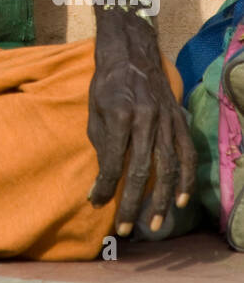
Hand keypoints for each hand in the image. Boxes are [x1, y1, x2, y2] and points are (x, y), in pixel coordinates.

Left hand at [87, 10, 196, 234]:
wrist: (132, 53)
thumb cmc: (107, 83)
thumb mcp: (95, 110)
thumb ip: (102, 145)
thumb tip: (104, 182)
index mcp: (119, 115)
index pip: (113, 161)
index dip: (104, 187)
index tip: (96, 203)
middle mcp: (146, 119)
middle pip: (141, 171)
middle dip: (132, 203)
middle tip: (125, 229)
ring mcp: (166, 120)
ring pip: (167, 168)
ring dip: (161, 200)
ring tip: (153, 224)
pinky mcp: (178, 121)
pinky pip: (187, 155)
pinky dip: (185, 179)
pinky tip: (180, 201)